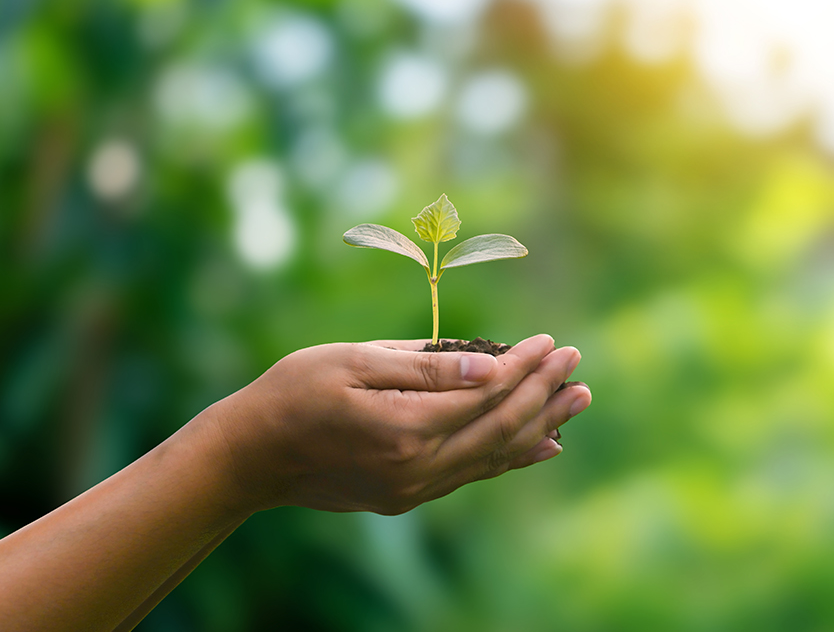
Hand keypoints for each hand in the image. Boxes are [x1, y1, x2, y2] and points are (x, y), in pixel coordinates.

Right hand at [208, 334, 590, 514]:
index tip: (552, 341)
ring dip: (540, 425)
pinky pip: (473, 474)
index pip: (486, 395)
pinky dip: (511, 456)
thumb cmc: (295, 392)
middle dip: (544, 393)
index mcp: (405, 429)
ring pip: (494, 456)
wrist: (253, 455)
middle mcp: (418, 469)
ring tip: (578, 400)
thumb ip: (426, 367)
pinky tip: (542, 445)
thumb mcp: (355, 362)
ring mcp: (415, 489)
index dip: (525, 367)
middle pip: (501, 429)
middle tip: (577, 363)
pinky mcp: (409, 496)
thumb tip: (490, 365)